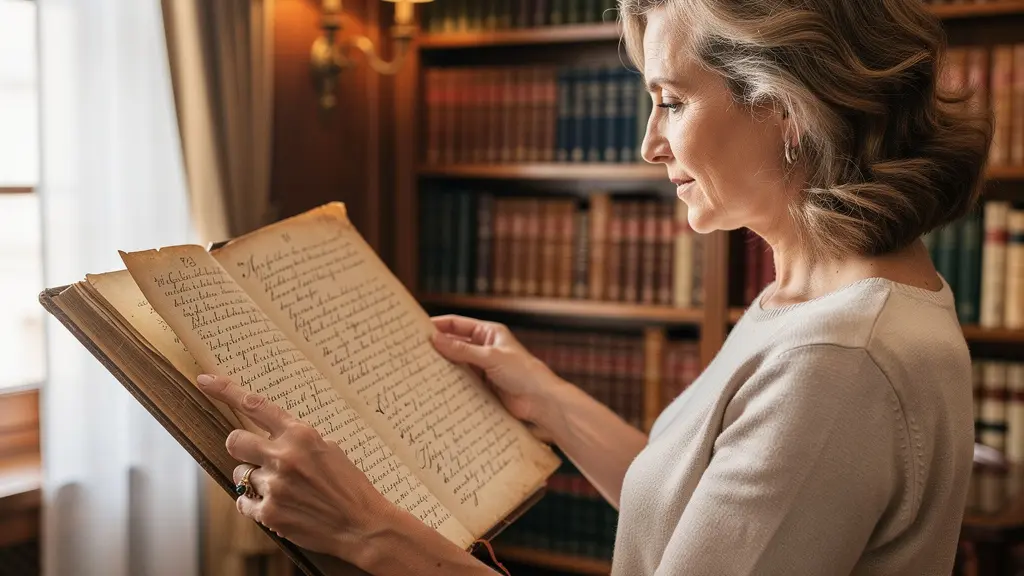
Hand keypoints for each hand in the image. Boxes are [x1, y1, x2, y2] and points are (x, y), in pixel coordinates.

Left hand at [195, 374, 395, 564]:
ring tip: (282, 489)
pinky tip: (277, 506)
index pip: (255, 405)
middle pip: (234, 440)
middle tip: (256, 456)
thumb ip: (298, 440)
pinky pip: (243, 502)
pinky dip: (255, 504)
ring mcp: (274, 485)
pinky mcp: (269, 513)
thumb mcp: (330, 450)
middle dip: (241, 447)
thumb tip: (272, 435)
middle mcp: (284, 456)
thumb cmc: (350, 486)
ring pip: (240, 474)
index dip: (224, 390)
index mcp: (301, 435)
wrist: (362, 525)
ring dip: (255, 480)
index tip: (204, 380)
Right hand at [430, 315, 562, 433]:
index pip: (458, 324)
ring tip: (419, 368)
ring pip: (456, 363)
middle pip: (455, 343)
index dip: (438, 325)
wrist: (540, 401)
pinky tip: (435, 384)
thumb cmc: (523, 372)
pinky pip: (461, 380)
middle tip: (414, 351)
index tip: (418, 329)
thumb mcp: (490, 357)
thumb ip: (462, 350)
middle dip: (437, 346)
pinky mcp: (482, 385)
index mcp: (489, 333)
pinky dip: (450, 382)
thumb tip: (435, 339)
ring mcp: (483, 367)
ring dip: (442, 365)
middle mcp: (484, 348)